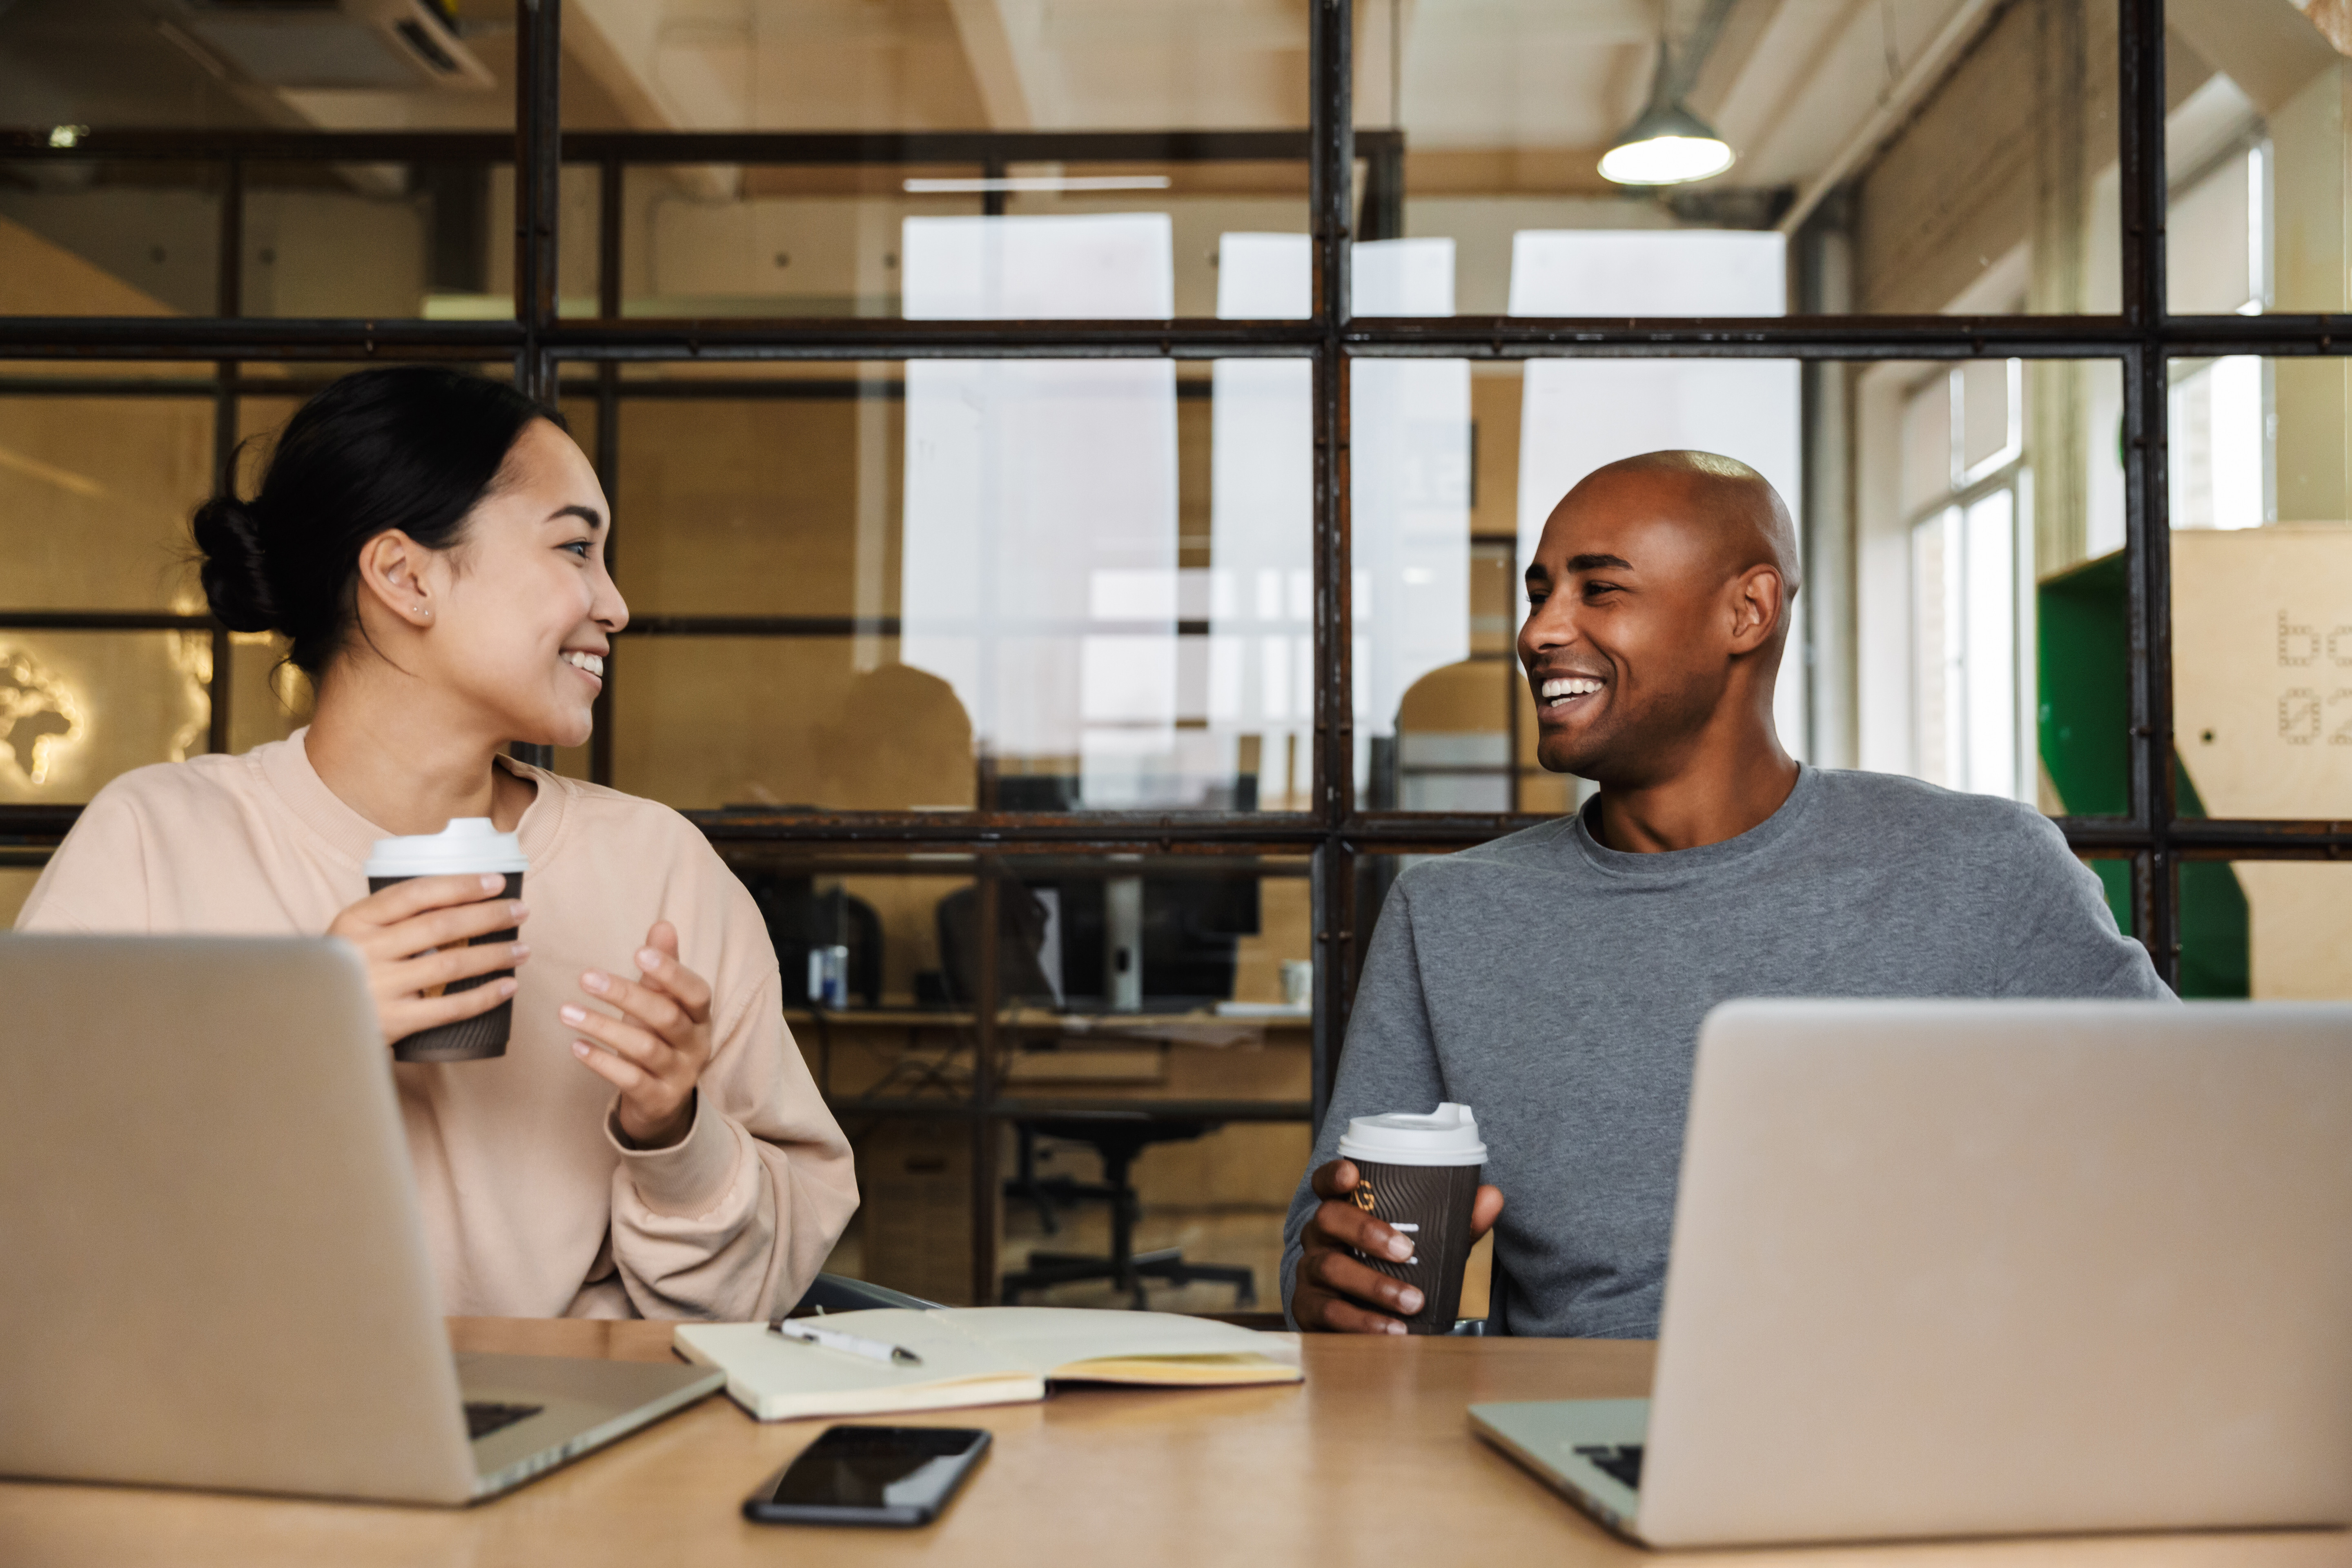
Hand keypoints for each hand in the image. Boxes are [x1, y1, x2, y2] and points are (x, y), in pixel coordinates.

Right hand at [327, 873, 528, 1047]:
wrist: (313, 1022)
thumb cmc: (347, 969)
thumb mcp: (356, 934)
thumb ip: (393, 916)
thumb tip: (460, 897)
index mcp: (356, 920)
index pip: (416, 893)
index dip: (461, 885)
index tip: (497, 882)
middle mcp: (366, 950)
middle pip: (440, 926)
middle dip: (488, 916)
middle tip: (520, 911)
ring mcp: (379, 988)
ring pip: (451, 964)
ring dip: (494, 954)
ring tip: (522, 949)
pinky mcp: (393, 1022)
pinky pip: (449, 1007)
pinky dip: (484, 996)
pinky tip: (508, 986)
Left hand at [563, 920, 712, 1149]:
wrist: (663, 1103)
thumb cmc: (660, 1040)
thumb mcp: (664, 1004)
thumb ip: (663, 968)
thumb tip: (662, 924)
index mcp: (700, 1017)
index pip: (695, 992)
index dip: (671, 972)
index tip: (638, 952)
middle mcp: (696, 1046)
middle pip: (665, 1017)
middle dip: (625, 995)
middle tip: (585, 977)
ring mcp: (679, 1076)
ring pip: (644, 1049)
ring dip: (603, 1027)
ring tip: (566, 1011)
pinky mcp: (657, 1101)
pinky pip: (630, 1080)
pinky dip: (602, 1062)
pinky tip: (576, 1046)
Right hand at [1292, 1158, 1504, 1333]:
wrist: (1364, 1319)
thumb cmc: (1392, 1269)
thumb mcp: (1424, 1245)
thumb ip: (1456, 1223)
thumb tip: (1492, 1196)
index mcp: (1341, 1212)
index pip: (1326, 1185)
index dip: (1333, 1175)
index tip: (1352, 1174)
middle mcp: (1319, 1238)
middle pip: (1327, 1220)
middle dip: (1365, 1231)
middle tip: (1406, 1250)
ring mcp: (1310, 1274)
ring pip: (1330, 1268)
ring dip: (1375, 1285)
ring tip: (1414, 1301)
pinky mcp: (1310, 1311)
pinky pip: (1330, 1313)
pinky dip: (1363, 1322)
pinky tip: (1393, 1330)